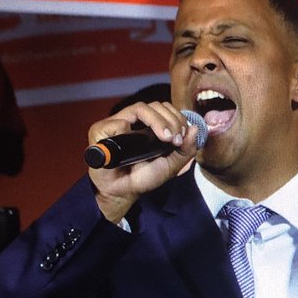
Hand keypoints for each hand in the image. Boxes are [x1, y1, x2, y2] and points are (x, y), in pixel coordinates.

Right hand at [87, 101, 201, 222]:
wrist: (123, 192)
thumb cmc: (144, 177)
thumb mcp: (171, 165)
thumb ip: (186, 150)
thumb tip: (196, 129)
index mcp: (149, 126)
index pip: (166, 109)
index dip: (178, 118)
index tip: (183, 136)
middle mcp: (134, 121)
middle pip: (155, 105)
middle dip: (171, 119)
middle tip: (176, 138)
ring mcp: (117, 123)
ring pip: (140, 108)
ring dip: (157, 120)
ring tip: (166, 138)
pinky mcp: (101, 130)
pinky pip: (118, 122)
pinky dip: (129, 130)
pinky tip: (134, 146)